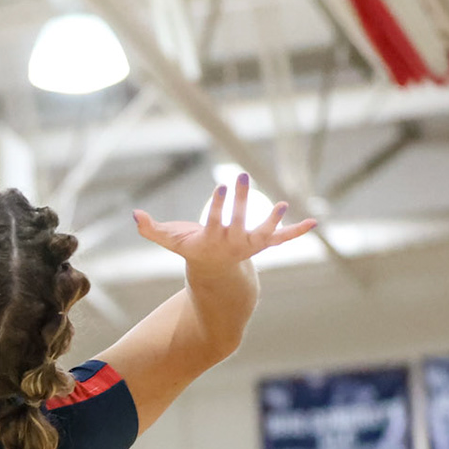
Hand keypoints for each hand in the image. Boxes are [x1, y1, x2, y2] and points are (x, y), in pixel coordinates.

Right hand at [133, 174, 317, 268]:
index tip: (220, 187)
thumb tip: (135, 215)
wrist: (214, 273)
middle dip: (241, 200)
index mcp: (211, 240)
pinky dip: (297, 232)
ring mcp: (250, 244)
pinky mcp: (264, 244)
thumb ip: (152, 229)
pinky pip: (283, 239)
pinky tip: (314, 222)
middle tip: (241, 175)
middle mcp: (233, 243)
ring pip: (263, 232)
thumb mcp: (172, 241)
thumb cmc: (192, 249)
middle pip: (238, 221)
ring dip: (273, 219)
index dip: (217, 205)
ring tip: (282, 205)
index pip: (214, 222)